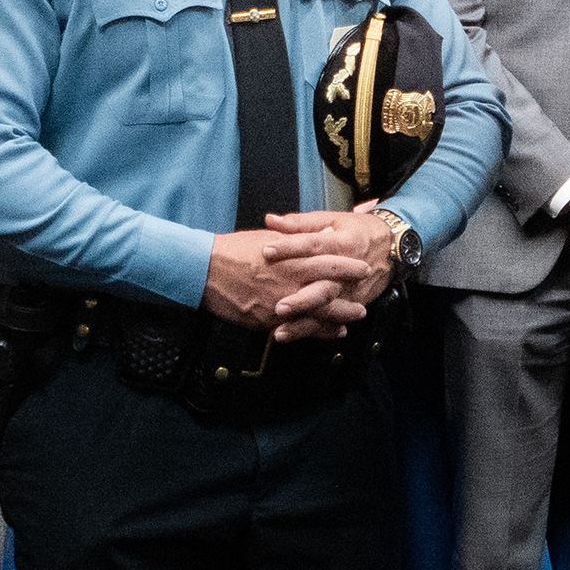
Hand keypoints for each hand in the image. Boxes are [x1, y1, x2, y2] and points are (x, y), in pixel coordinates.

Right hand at [202, 224, 349, 331]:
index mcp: (292, 259)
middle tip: (365, 301)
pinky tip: (332, 332)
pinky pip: (300, 328)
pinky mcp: (269, 320)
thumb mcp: (269, 237)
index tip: (363, 268)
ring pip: (319, 313)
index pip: (329, 262)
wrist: (204, 270)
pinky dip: (318, 331)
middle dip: (350, 296)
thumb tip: (316, 237)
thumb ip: (294, 240)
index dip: (349, 267)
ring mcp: (281, 303)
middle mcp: (290, 282)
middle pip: (330, 291)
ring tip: (354, 318)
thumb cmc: (235, 250)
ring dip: (340, 317)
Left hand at [260, 209, 399, 341]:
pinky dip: (314, 331)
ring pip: (328, 309)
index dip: (290, 247)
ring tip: (280, 330)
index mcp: (342, 242)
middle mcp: (349, 269)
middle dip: (301, 298)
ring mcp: (352, 290)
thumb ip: (300, 223)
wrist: (393, 247)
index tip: (266, 251)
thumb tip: (270, 220)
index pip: (313, 245)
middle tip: (277, 306)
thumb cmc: (357, 231)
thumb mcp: (332, 219)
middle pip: (324, 285)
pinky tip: (295, 336)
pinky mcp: (354, 303)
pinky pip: (333, 320)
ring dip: (304, 322)